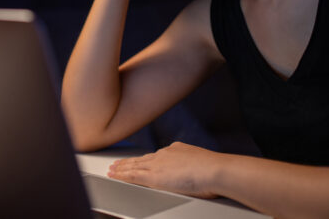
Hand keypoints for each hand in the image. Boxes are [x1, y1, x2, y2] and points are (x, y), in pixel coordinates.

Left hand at [107, 141, 221, 198]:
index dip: (146, 159)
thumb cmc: (216, 170)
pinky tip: (115, 176)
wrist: (215, 170)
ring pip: (134, 166)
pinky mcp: (154, 177)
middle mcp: (165, 154)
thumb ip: (195, 167)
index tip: (139, 160)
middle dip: (129, 162)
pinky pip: (133, 176)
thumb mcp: (203, 164)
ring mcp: (158, 164)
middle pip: (142, 159)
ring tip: (112, 170)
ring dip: (122, 168)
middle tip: (117, 163)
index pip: (157, 156)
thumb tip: (198, 173)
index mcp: (177, 150)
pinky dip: (122, 176)